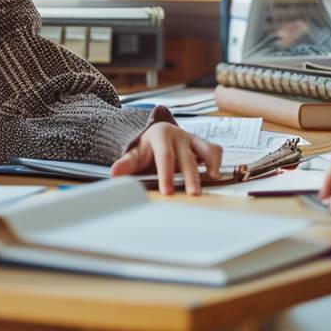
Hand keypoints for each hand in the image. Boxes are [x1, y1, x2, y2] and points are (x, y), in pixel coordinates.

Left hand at [109, 109, 223, 194]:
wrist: (157, 136)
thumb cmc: (146, 149)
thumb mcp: (135, 155)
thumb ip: (126, 164)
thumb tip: (114, 174)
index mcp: (161, 135)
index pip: (165, 156)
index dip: (167, 174)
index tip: (168, 192)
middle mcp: (179, 135)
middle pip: (187, 157)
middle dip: (190, 177)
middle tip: (193, 194)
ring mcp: (193, 139)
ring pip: (206, 151)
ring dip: (210, 166)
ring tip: (211, 181)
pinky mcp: (203, 145)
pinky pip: (214, 150)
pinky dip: (216, 162)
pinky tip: (214, 176)